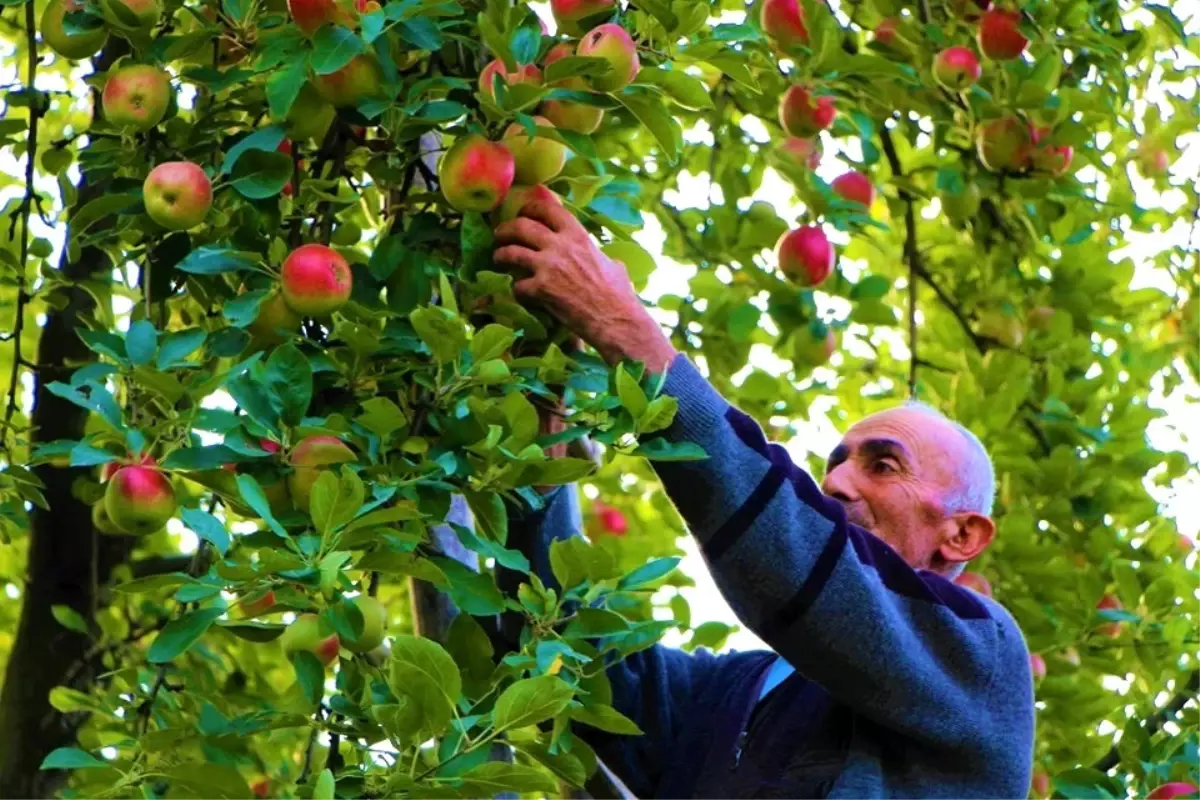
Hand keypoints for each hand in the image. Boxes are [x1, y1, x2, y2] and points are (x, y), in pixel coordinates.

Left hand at [493, 188, 677, 371]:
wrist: (615, 319)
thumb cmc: (619, 294)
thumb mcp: (612, 264)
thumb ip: (598, 256)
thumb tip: (604, 259)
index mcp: (578, 235)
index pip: (548, 209)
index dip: (530, 208)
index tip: (523, 213)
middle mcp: (560, 245)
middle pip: (521, 226)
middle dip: (505, 229)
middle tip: (500, 235)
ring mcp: (548, 266)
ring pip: (511, 252)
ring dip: (500, 255)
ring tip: (498, 259)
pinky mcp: (541, 289)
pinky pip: (517, 285)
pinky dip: (516, 290)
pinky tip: (521, 294)